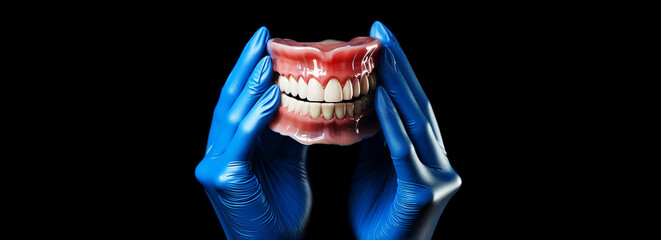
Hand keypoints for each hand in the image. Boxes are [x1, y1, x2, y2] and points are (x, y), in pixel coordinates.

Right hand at [195, 27, 310, 239]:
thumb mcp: (289, 163)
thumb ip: (290, 132)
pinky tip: (273, 94)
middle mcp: (216, 151)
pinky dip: (258, 116)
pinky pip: (243, 141)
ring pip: (232, 115)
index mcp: (231, 146)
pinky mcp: (223, 178)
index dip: (249, 68)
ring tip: (269, 57)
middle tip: (263, 34)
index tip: (267, 41)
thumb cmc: (281, 210)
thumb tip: (304, 98)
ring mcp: (214, 165)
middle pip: (229, 100)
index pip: (238, 100)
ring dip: (252, 84)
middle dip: (245, 64)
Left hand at [349, 21, 461, 239]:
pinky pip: (403, 151)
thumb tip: (364, 100)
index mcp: (428, 153)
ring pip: (416, 122)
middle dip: (400, 66)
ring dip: (396, 85)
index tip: (381, 37)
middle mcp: (440, 160)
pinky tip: (379, 97)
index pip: (414, 103)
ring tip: (380, 54)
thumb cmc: (378, 217)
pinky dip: (391, 123)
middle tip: (382, 31)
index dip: (400, 69)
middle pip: (419, 104)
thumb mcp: (374, 169)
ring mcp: (437, 176)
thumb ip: (377, 137)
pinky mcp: (424, 191)